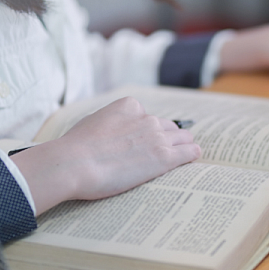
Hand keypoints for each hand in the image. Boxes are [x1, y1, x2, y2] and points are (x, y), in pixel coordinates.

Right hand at [11, 97, 200, 214]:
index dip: (144, 131)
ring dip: (182, 145)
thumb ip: (109, 123)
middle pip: (168, 126)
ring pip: (183, 137)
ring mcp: (157, 137)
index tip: (139, 143)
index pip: (147, 116)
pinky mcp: (164, 157)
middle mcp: (146, 118)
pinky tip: (193, 157)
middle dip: (166, 137)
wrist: (75, 163)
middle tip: (163, 150)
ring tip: (184, 154)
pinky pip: (190, 152)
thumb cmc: (76, 147)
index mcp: (129, 106)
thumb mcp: (92, 122)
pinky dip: (192, 154)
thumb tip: (110, 132)